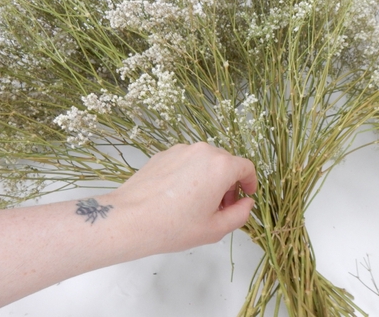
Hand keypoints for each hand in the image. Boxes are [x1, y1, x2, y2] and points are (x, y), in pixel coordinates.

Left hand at [109, 142, 256, 255]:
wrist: (128, 220)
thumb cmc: (174, 227)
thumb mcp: (215, 229)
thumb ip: (240, 214)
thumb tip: (246, 203)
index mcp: (220, 166)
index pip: (246, 167)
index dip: (250, 182)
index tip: (246, 196)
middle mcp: (203, 151)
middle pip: (226, 162)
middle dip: (229, 183)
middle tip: (221, 207)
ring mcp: (181, 150)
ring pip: (205, 161)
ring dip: (209, 177)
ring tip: (197, 203)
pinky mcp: (163, 154)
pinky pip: (186, 161)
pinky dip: (190, 174)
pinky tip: (178, 196)